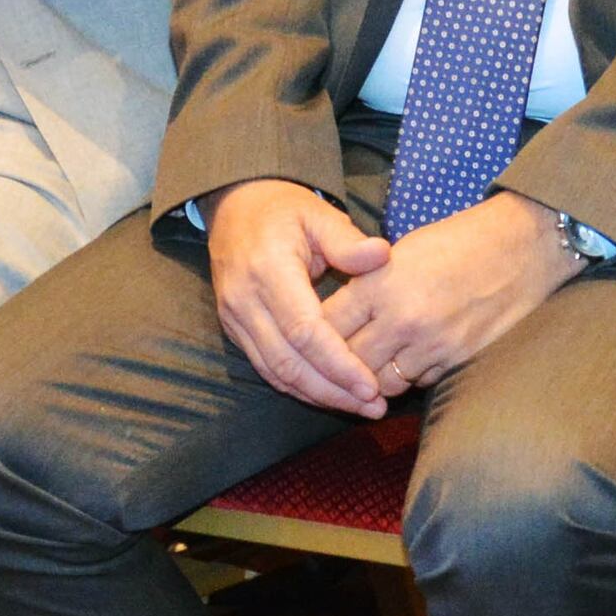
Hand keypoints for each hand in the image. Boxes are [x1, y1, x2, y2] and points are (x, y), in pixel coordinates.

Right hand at [209, 176, 395, 420]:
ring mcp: (235, 318)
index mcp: (268, 270)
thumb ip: (347, 240)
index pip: (304, 331)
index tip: (372, 385)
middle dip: (333, 391)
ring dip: (318, 395)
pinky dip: (298, 386)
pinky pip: (266, 368)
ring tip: (359, 407)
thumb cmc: (284, 211)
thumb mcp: (318, 213)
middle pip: (289, 362)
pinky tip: (330, 395)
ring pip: (275, 373)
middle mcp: (245, 300)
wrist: (235, 207)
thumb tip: (381, 255)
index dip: (338, 363)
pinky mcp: (234, 329)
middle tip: (374, 407)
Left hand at [326, 195, 580, 398]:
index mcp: (380, 282)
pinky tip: (410, 361)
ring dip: (372, 378)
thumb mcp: (403, 251)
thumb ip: (368, 283)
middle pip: (348, 362)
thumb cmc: (461, 240)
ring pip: (381, 382)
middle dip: (337, 365)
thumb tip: (338, 315)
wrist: (523, 245)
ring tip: (369, 370)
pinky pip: (419, 382)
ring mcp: (432, 343)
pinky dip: (409, 377)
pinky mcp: (458, 359)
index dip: (314, 336)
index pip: (327, 325)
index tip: (309, 340)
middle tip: (332, 365)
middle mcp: (402, 317)